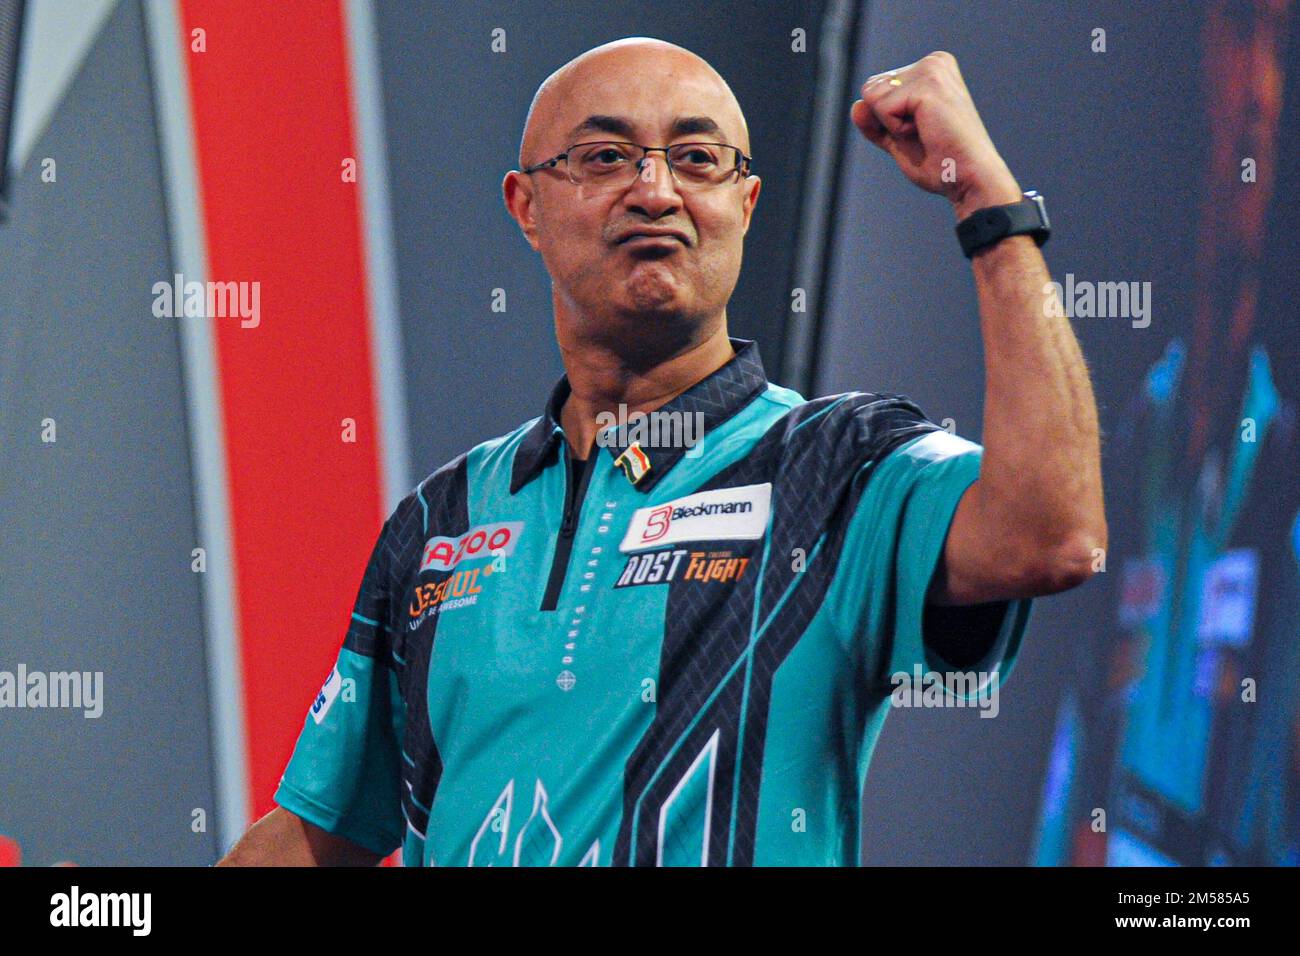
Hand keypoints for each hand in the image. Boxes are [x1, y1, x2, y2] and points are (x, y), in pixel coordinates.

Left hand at [850, 51, 1021, 219]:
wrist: (967, 178)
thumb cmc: (940, 162)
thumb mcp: (897, 139)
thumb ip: (875, 123)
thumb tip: (856, 105)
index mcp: (931, 69)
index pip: (877, 89)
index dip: (886, 120)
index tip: (919, 131)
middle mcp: (933, 62)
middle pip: (871, 89)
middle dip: (886, 121)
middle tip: (922, 134)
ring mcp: (932, 69)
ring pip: (872, 96)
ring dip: (891, 125)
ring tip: (925, 132)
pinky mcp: (927, 85)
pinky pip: (882, 108)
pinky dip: (896, 129)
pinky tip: (925, 132)